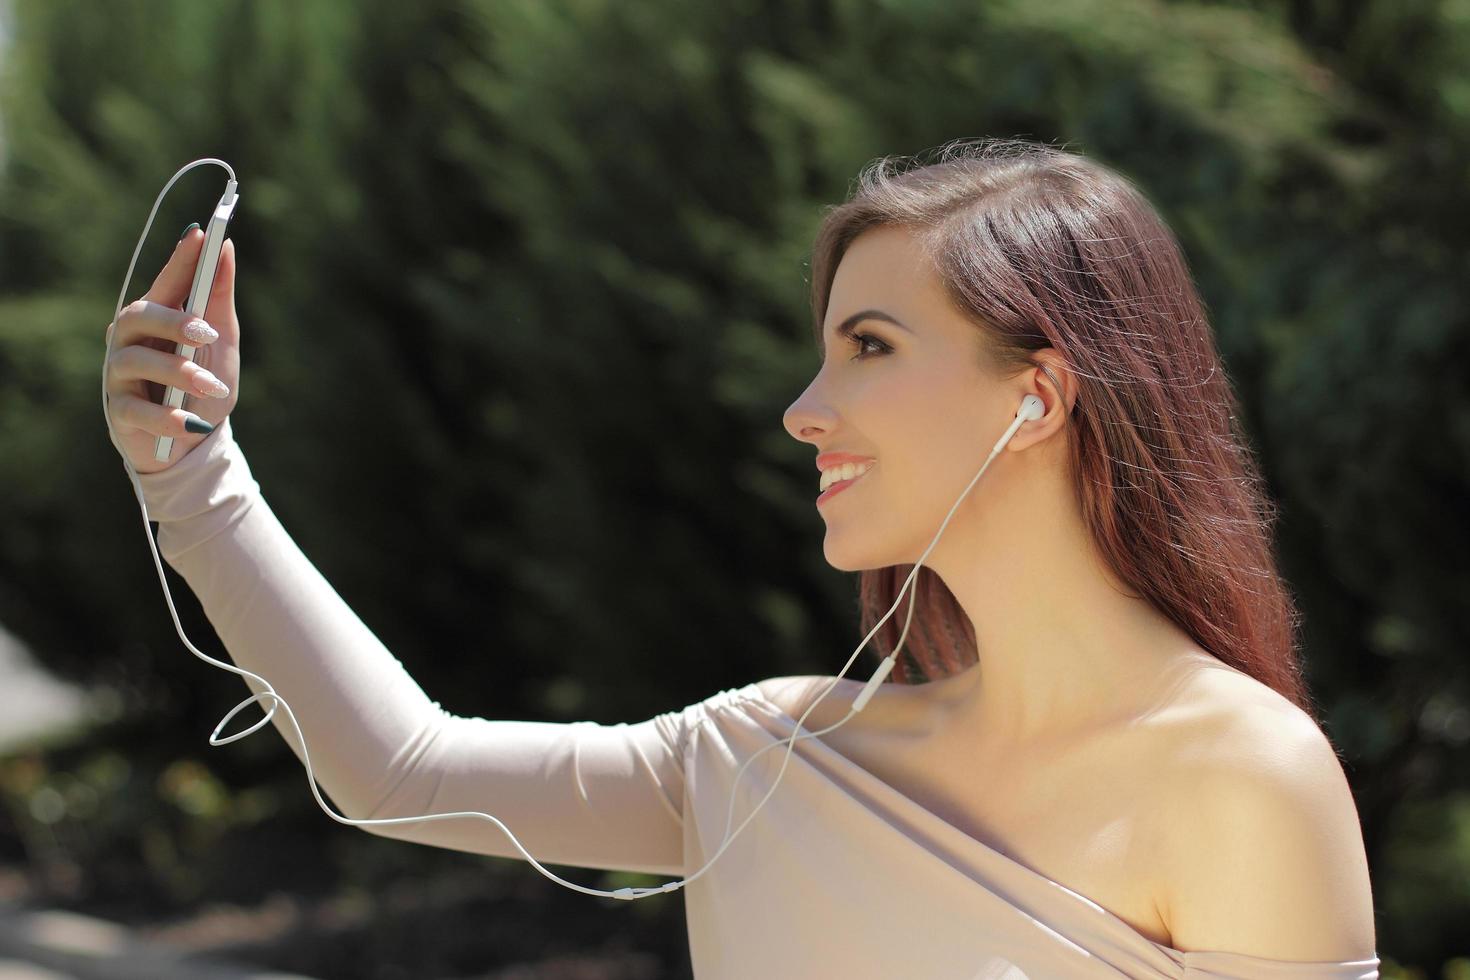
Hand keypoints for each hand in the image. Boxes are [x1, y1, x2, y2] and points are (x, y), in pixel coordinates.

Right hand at [104, 229, 239, 473]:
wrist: (193, 444)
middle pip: (137, 316)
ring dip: (177, 373)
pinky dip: (166, 417)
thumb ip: (219, 299)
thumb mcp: (220, 343)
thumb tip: (225, 248)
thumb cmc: (203, 387)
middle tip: (206, 331)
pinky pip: (136, 411)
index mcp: (158, 319)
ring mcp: (119, 376)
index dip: (180, 260)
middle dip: (172, 321)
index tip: (199, 234)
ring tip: (212, 387)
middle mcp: (130, 341)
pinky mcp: (119, 413)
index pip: (166, 283)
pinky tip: (193, 424)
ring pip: (135, 362)